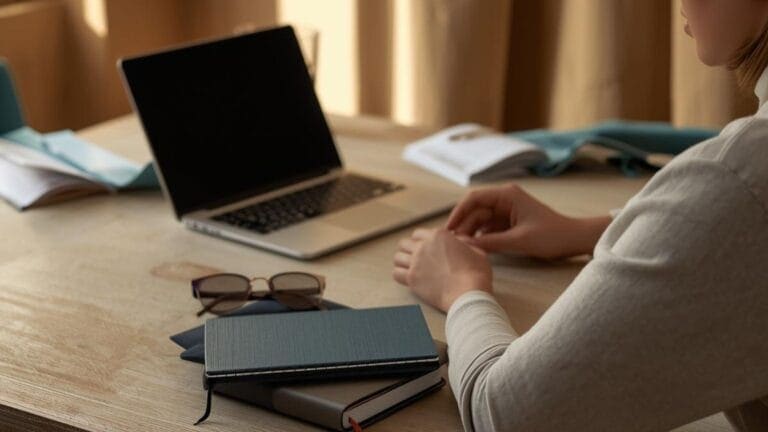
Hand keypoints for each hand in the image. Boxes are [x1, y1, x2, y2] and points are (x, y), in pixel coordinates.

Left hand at [393, 228, 491, 312]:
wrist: (468, 294)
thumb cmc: (476, 273)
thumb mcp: (476, 250)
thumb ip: (464, 242)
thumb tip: (459, 240)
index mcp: (438, 235)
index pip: (418, 233)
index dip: (422, 240)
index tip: (427, 248)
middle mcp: (423, 246)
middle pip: (404, 243)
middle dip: (409, 249)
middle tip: (416, 258)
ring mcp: (415, 263)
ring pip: (397, 257)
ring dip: (403, 261)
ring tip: (410, 267)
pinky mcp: (412, 279)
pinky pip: (396, 273)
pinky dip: (400, 275)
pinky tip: (408, 278)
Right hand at [445, 183, 610, 258]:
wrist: (573, 240)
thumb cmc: (552, 236)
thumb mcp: (519, 241)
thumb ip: (490, 242)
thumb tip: (465, 244)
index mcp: (507, 195)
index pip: (474, 199)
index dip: (458, 213)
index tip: (448, 230)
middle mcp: (505, 199)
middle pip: (475, 210)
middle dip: (463, 225)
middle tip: (451, 243)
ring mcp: (506, 210)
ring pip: (480, 220)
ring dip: (471, 232)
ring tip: (460, 248)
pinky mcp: (509, 221)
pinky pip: (489, 227)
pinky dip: (481, 236)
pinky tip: (474, 248)